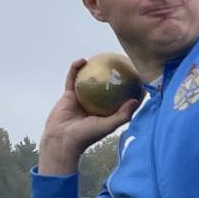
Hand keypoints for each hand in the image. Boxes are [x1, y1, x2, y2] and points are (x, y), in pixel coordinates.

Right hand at [40, 57, 139, 175]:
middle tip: (122, 61)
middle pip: (107, 86)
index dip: (130, 88)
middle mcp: (96, 104)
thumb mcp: (106, 126)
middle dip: (114, 75)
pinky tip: (82, 60)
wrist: (60, 140)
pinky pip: (73, 78)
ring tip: (102, 57)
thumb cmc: (85, 137)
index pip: (121, 98)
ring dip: (95, 68)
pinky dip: (76, 69)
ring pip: (89, 79)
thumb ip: (122, 115)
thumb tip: (135, 100)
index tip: (139, 77)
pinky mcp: (69, 94)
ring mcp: (82, 98)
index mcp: (107, 112)